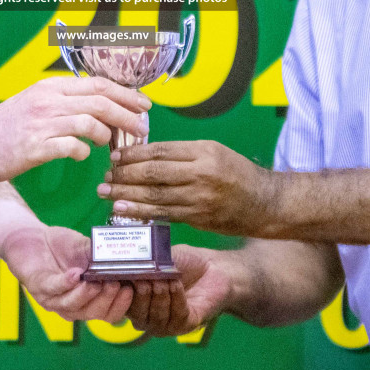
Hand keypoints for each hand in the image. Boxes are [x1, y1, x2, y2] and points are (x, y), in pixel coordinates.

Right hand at [0, 76, 149, 181]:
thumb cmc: (7, 126)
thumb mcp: (37, 102)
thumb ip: (65, 102)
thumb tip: (101, 109)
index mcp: (51, 87)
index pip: (98, 84)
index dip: (125, 94)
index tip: (144, 105)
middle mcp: (49, 100)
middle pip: (100, 101)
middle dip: (127, 114)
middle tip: (142, 127)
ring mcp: (41, 123)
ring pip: (90, 122)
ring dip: (107, 135)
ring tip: (110, 144)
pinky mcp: (35, 147)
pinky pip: (71, 147)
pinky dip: (83, 152)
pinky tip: (82, 155)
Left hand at [0, 224, 132, 322]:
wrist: (33, 236)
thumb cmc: (63, 247)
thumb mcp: (88, 250)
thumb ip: (104, 256)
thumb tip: (128, 255)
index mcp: (88, 301)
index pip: (109, 314)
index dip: (121, 306)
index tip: (131, 289)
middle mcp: (71, 306)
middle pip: (93, 314)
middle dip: (106, 300)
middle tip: (116, 284)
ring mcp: (53, 299)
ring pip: (72, 306)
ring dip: (86, 295)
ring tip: (97, 282)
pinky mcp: (37, 286)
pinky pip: (53, 288)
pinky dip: (66, 282)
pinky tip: (76, 274)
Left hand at [99, 140, 276, 235]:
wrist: (264, 202)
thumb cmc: (236, 173)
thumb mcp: (214, 152)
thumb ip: (183, 154)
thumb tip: (145, 156)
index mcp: (203, 151)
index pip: (160, 151)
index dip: (134, 154)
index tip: (114, 157)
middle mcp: (201, 173)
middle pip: (154, 173)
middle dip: (124, 174)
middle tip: (105, 175)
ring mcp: (199, 197)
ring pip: (155, 195)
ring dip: (126, 194)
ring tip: (105, 192)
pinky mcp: (197, 218)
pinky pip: (163, 213)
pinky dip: (140, 211)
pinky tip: (123, 209)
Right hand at [127, 245, 233, 336]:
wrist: (215, 267)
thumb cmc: (183, 262)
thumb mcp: (159, 257)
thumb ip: (142, 260)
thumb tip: (119, 256)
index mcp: (136, 302)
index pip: (119, 305)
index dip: (116, 295)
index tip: (118, 279)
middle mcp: (148, 317)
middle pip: (136, 315)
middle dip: (140, 296)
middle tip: (145, 278)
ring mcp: (166, 325)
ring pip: (155, 317)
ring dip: (159, 296)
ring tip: (164, 278)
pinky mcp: (186, 326)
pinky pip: (176, 317)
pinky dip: (175, 298)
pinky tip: (176, 284)